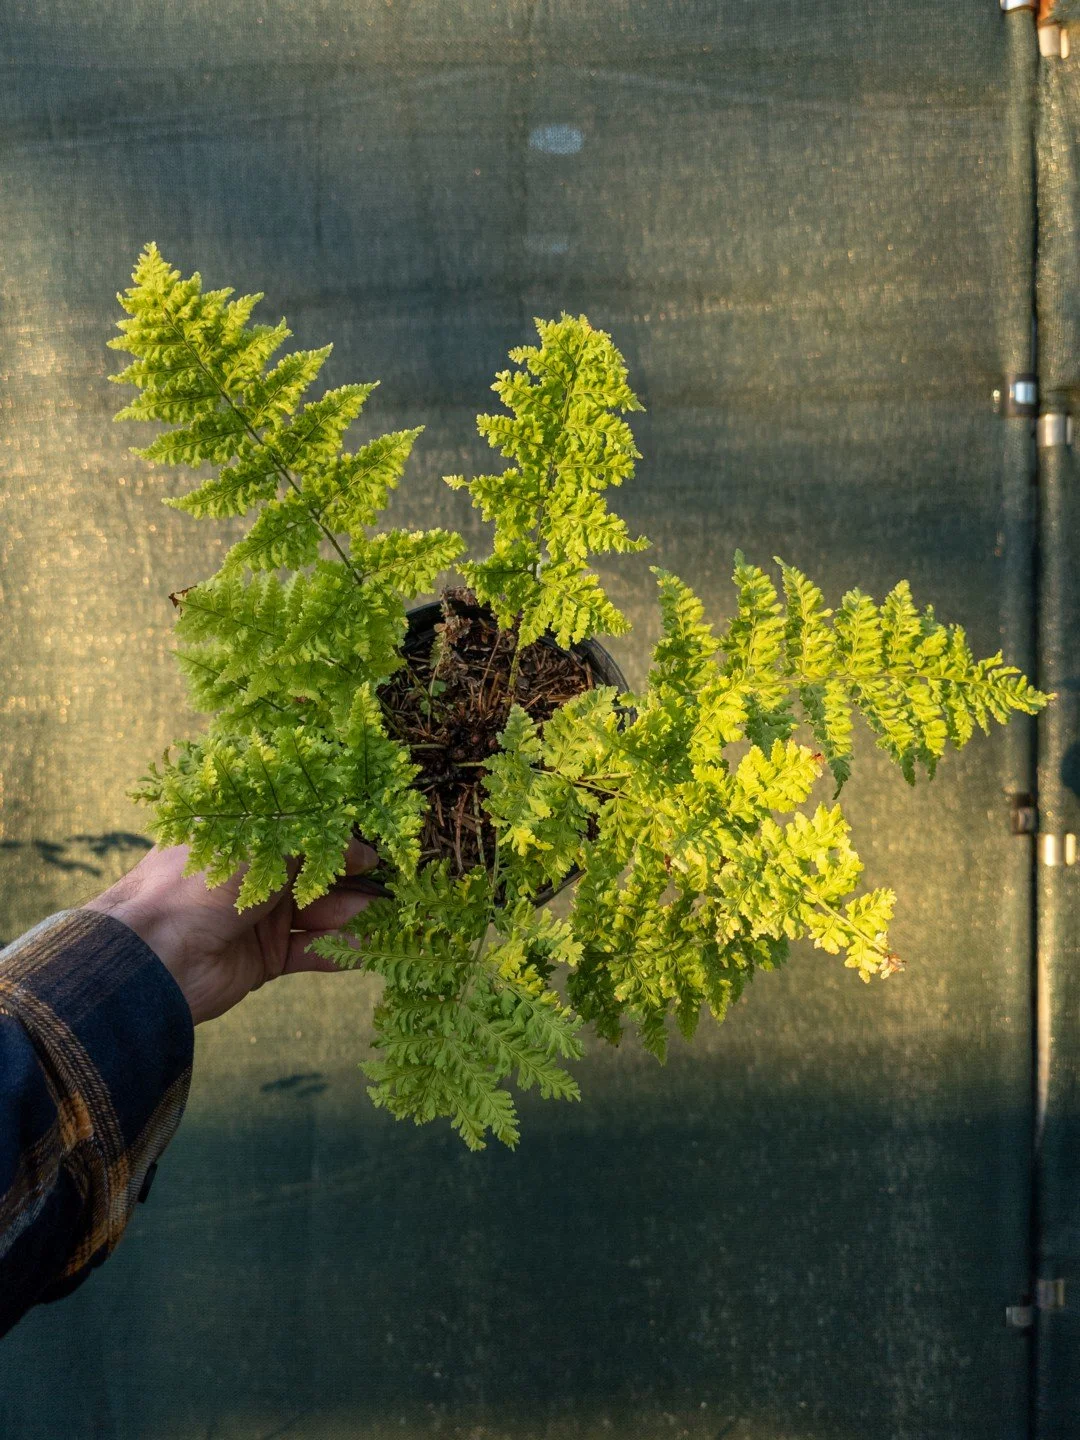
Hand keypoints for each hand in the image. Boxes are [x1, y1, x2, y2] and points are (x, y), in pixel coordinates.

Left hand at [83, 839, 375, 1024]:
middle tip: (392, 888)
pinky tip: (365, 948)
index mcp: (243, 837)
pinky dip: (336, 950)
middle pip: (315, 875)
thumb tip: (364, 851)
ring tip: (386, 918)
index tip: (375, 850)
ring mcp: (257, 918)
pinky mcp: (264, 959)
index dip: (339, 842)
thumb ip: (318, 846)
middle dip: (353, 881)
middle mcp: (252, 875)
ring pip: (317, 914)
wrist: (157, 955)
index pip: (302, 833)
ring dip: (351, 916)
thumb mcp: (267, 847)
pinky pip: (309, 951)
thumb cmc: (205, 883)